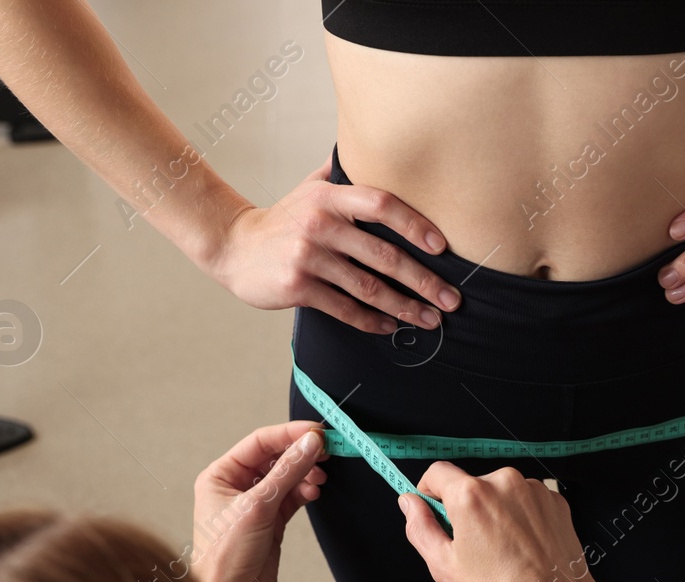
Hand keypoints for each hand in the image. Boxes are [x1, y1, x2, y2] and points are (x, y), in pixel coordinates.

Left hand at [191, 421, 328, 581]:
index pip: (259, 442)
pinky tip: (314, 491)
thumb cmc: (225, 557)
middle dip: (301, 453)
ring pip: (288, 476)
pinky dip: (306, 491)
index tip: (317, 432)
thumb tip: (310, 443)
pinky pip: (293, 496)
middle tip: (327, 451)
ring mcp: (256, 504)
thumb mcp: (257, 506)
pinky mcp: (272, 521)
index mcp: (220, 475)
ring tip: (320, 478)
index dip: (289, 434)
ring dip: (306, 473)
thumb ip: (287, 472)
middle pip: (276, 457)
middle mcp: (236, 486)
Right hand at [204, 157, 462, 334]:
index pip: (381, 204)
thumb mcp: (310, 189)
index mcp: (329, 197)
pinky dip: (371, 321)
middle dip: (424, 281)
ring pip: (368, 287)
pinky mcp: (298, 288)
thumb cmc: (283, 220)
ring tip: (429, 320)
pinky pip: (344, 308)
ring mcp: (307, 257)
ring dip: (404, 307)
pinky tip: (390, 327)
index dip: (415, 225)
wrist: (233, 246)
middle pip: (383, 255)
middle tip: (451, 299)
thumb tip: (381, 150)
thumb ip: (344, 175)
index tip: (442, 248)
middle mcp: (319, 225)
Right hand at [397, 463, 601, 581]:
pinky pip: (526, 499)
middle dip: (466, 508)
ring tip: (504, 549)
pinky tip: (523, 545)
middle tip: (473, 544)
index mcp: (471, 496)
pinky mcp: (555, 499)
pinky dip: (520, 516)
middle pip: (471, 483)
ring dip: (496, 511)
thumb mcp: (445, 567)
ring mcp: (533, 489)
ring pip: (500, 491)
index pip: (437, 472)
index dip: (430, 490)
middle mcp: (504, 482)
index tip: (434, 507)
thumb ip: (420, 528)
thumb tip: (409, 503)